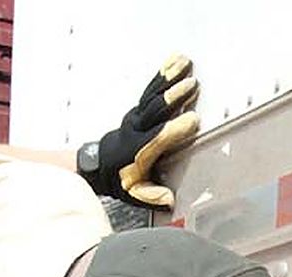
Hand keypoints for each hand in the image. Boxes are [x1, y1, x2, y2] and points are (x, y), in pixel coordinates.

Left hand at [87, 54, 200, 208]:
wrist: (97, 165)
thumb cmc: (120, 179)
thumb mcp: (134, 193)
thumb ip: (151, 196)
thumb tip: (169, 199)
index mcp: (139, 150)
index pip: (158, 138)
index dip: (174, 129)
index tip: (193, 121)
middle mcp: (137, 129)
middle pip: (156, 110)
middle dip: (174, 97)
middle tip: (191, 86)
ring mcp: (137, 116)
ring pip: (154, 94)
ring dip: (170, 79)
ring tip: (185, 65)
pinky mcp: (138, 109)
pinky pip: (151, 89)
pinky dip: (163, 74)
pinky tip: (175, 62)